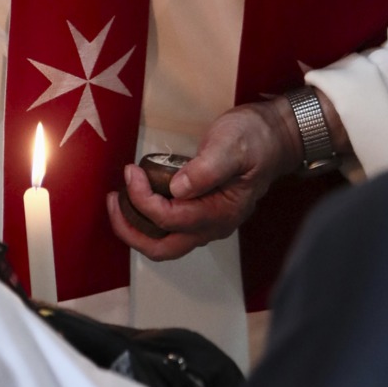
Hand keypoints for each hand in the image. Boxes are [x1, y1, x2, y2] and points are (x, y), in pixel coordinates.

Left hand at [106, 97, 305, 261]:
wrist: (274, 138)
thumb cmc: (256, 139)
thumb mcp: (232, 145)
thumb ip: (207, 168)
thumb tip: (178, 188)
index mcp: (221, 212)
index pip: (170, 218)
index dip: (143, 199)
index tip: (131, 172)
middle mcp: (213, 226)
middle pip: (162, 248)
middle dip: (130, 231)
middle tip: (113, 203)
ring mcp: (206, 222)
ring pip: (163, 243)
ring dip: (136, 228)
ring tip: (118, 201)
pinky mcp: (200, 212)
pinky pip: (168, 228)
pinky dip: (146, 219)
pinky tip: (136, 197)